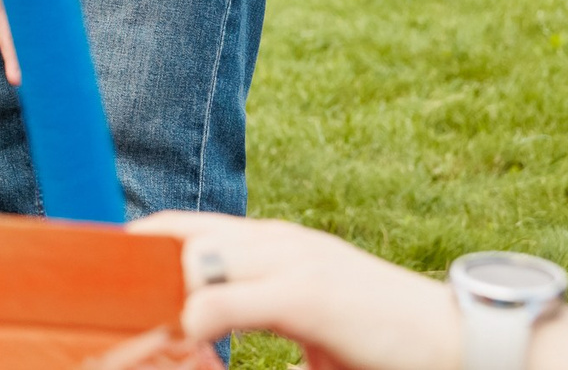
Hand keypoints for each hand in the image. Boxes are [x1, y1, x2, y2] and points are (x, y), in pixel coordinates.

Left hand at [128, 213, 458, 369]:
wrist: (463, 340)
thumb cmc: (384, 339)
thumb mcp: (311, 320)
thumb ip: (258, 316)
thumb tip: (206, 339)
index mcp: (276, 242)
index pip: (186, 226)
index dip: (140, 245)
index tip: (104, 277)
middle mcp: (278, 240)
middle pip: (178, 235)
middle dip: (135, 269)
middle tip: (108, 309)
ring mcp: (292, 261)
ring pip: (194, 259)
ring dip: (159, 296)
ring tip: (139, 331)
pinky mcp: (305, 295)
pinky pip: (225, 300)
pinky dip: (192, 320)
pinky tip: (185, 341)